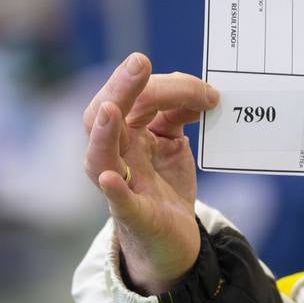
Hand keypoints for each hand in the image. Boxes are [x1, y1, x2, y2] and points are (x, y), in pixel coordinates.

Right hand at [82, 53, 218, 294]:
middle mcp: (116, 155)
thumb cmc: (165, 186)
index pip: (131, 98)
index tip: (204, 89)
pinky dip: (113, 190)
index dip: (163, 86)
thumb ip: (177, 116)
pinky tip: (111, 178)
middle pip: (104, 116)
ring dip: (103, 133)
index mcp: (126, 134)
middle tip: (140, 63)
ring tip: (110, 110)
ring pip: (99, 157)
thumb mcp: (172, 144)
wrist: (172, 239)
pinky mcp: (134, 216)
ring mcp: (121, 186)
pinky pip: (118, 202)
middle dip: (120, 88)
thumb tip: (198, 92)